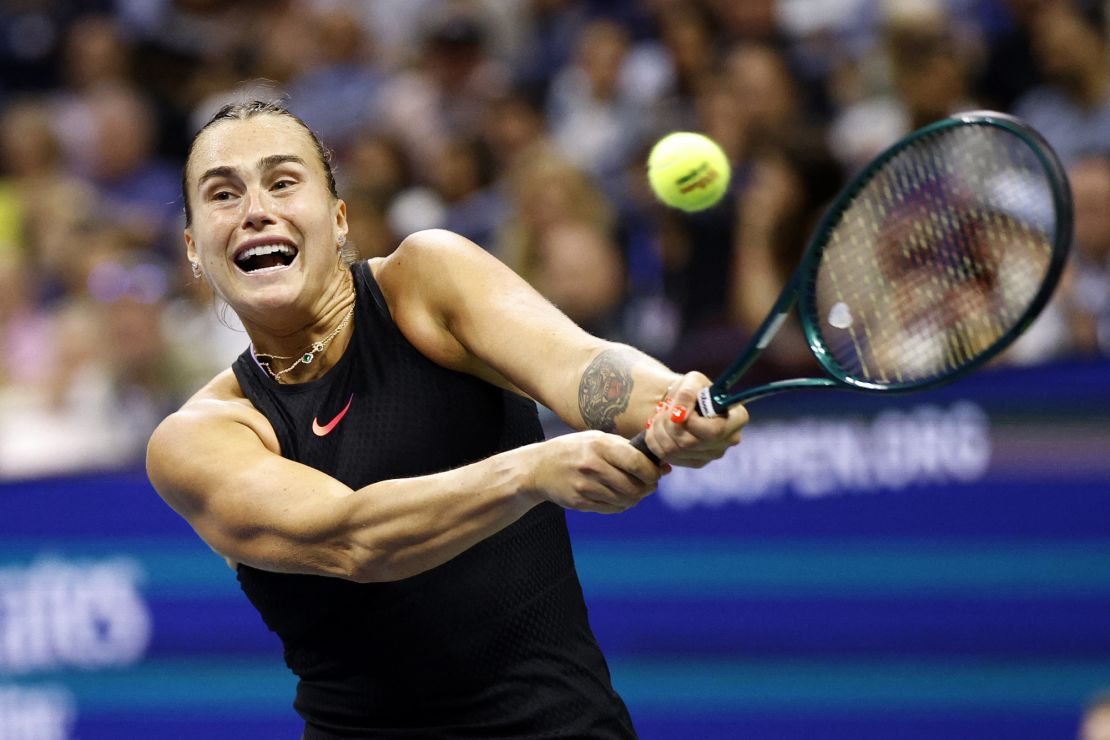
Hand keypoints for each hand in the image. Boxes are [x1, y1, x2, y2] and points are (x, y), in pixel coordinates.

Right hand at [525, 431, 661, 513]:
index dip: (652, 472)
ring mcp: (584, 486)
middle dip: (647, 488)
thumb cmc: (576, 450)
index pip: (636, 463)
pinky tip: (618, 497)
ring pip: (625, 500)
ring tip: (633, 490)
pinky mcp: (579, 502)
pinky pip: (611, 509)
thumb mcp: (598, 439)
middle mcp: (592, 466)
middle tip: (649, 485)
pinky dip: (621, 505)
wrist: (539, 468)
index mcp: (599, 445)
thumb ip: (629, 450)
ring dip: (635, 498)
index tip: (656, 474)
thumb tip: (663, 468)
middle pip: (633, 486)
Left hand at [642, 372, 747, 466]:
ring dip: (659, 431)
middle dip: (668, 424)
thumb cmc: (693, 391)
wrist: (684, 404)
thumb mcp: (692, 381)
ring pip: (675, 451)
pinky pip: (669, 457)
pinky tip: (659, 429)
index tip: (677, 408)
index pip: (714, 431)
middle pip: (690, 443)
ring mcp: (713, 454)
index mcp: (737, 418)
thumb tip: (680, 414)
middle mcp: (729, 440)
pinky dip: (656, 442)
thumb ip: (687, 394)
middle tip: (663, 410)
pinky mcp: (697, 462)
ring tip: (659, 417)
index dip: (690, 422)